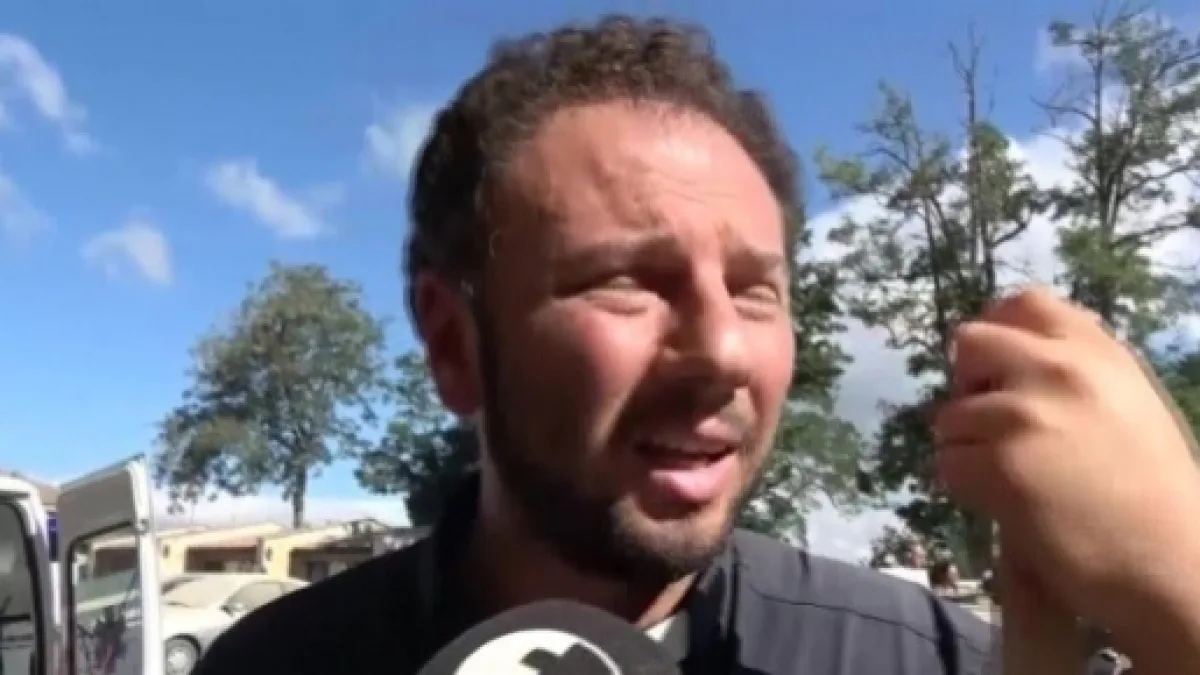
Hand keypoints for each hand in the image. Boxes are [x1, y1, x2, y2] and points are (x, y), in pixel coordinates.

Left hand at [932, 287, 1199, 665]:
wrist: (1173, 564)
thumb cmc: (1156, 495)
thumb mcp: (1130, 405)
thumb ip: (1080, 372)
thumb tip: (1018, 355)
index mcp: (1098, 352)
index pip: (1024, 304)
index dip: (997, 333)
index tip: (993, 368)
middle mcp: (1058, 370)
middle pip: (970, 343)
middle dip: (968, 385)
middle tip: (989, 426)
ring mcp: (1024, 414)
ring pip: (949, 417)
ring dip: (967, 449)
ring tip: (1011, 481)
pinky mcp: (999, 465)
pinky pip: (946, 464)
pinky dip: (965, 488)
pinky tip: (1004, 506)